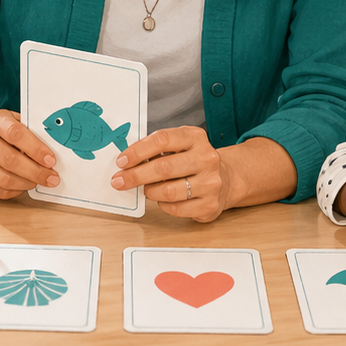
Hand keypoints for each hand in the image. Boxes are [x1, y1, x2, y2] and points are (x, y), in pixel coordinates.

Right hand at [0, 110, 59, 199]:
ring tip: (40, 181)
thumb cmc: (6, 131)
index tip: (51, 160)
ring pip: (4, 179)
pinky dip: (16, 191)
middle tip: (52, 177)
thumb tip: (54, 150)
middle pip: (10, 160)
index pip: (16, 134)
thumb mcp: (18, 121)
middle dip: (35, 171)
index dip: (36, 149)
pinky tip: (25, 186)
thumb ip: (33, 132)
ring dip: (27, 183)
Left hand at [112, 126, 230, 222]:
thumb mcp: (180, 144)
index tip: (122, 161)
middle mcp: (206, 159)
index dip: (137, 151)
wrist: (226, 178)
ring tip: (146, 189)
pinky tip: (162, 199)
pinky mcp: (209, 205)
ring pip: (168, 191)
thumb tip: (127, 161)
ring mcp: (210, 183)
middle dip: (136, 175)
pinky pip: (175, 208)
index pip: (161, 140)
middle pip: (163, 167)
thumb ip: (158, 148)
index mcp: (195, 137)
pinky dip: (162, 205)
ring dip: (149, 191)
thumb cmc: (193, 161)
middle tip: (119, 181)